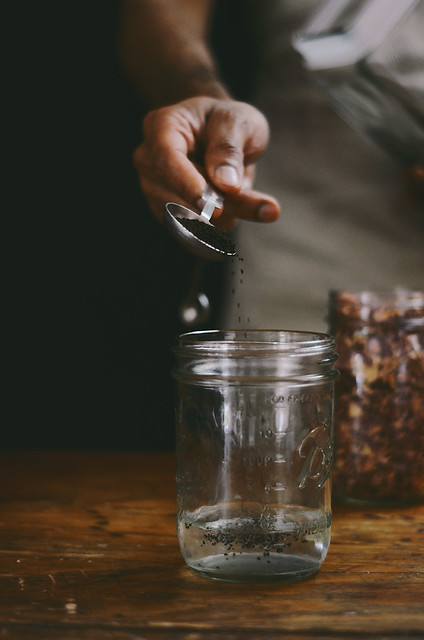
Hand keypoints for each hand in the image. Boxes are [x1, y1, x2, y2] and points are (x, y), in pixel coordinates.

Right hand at [133, 97, 279, 228]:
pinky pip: (193, 232)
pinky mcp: (165, 213)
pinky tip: (235, 210)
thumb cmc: (226, 122)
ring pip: (187, 219)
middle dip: (222, 206)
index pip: (167, 161)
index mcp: (161, 127)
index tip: (215, 209)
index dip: (189, 187)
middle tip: (267, 207)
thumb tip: (226, 184)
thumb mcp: (238, 121)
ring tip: (250, 198)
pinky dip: (221, 227)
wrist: (220, 135)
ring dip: (226, 217)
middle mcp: (148, 160)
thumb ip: (230, 149)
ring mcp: (153, 189)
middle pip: (178, 196)